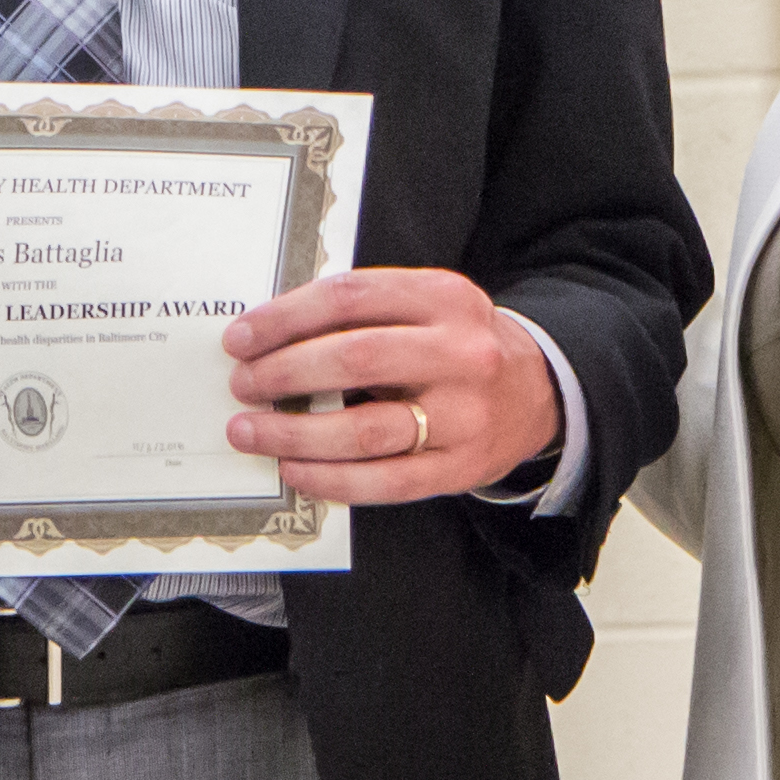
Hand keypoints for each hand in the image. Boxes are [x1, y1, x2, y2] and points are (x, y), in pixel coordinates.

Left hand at [222, 268, 557, 504]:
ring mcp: (464, 415)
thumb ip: (362, 313)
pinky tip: (293, 470)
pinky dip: (330, 479)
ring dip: (295, 432)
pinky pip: (385, 482)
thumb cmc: (454, 345)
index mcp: (444, 297)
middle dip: (284, 373)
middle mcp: (461, 353)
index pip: (349, 298)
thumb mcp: (425, 306)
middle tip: (243, 384)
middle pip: (355, 360)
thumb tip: (268, 337)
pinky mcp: (462, 468)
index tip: (241, 337)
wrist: (539, 392)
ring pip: (365, 430)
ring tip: (250, 430)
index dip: (285, 318)